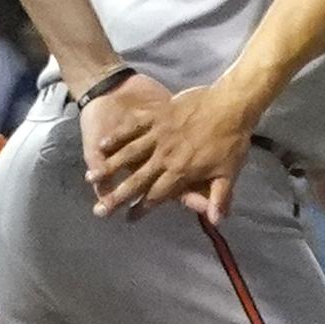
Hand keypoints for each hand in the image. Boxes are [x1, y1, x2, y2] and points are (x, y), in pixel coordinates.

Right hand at [85, 71, 257, 216]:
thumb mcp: (230, 171)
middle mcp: (163, 156)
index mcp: (180, 171)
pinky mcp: (155, 116)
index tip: (129, 219)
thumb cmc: (232, 139)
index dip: (143, 208)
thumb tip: (214, 221)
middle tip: (100, 209)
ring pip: (129, 154)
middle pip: (137, 179)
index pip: (158, 195)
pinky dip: (118, 136)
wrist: (229, 102)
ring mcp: (157, 135)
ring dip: (111, 167)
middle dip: (118, 195)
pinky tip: (104, 144)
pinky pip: (132, 127)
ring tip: (92, 178)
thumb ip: (219, 196)